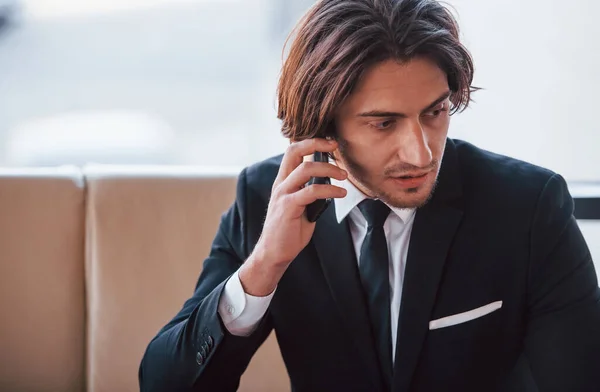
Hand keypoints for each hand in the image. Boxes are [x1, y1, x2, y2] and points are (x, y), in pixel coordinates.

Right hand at [239, 138, 347, 295]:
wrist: (274, 253)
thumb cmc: (288, 232)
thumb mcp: (300, 207)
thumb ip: (309, 194)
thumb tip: (328, 185)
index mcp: (283, 182)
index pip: (293, 152)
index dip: (311, 143)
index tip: (329, 143)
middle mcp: (281, 184)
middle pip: (294, 152)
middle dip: (316, 144)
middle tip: (335, 147)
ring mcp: (283, 195)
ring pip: (305, 169)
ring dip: (329, 169)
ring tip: (344, 176)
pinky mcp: (289, 207)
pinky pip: (311, 191)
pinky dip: (330, 190)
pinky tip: (340, 193)